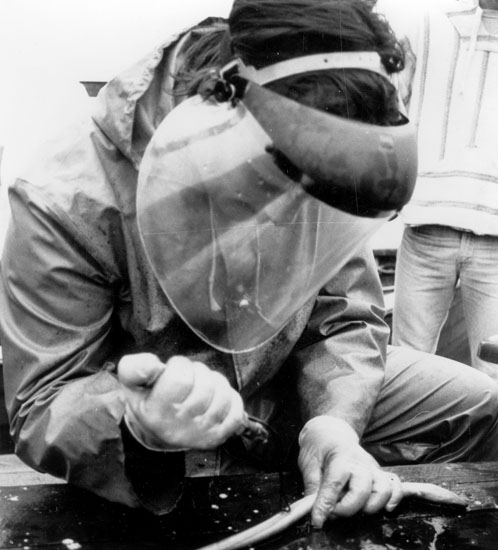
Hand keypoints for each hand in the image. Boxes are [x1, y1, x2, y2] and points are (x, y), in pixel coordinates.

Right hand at [118, 353, 245, 451]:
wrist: (155, 431)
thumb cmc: (147, 399)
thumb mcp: (131, 382)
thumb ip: (135, 368)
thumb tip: (153, 365)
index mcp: (157, 412)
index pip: (180, 378)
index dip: (179, 364)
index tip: (173, 368)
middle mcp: (179, 427)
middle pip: (205, 385)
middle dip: (199, 371)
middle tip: (189, 376)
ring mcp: (200, 433)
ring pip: (223, 396)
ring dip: (216, 382)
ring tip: (202, 385)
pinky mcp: (217, 437)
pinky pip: (236, 413)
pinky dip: (231, 400)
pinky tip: (217, 398)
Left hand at [298, 416, 403, 527]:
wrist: (331, 432)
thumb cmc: (319, 447)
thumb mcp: (308, 462)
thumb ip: (313, 486)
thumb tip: (314, 510)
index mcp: (339, 458)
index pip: (334, 485)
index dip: (325, 506)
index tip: (317, 520)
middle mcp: (360, 462)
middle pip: (362, 491)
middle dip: (347, 508)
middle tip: (333, 511)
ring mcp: (372, 467)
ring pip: (384, 490)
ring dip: (371, 506)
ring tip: (356, 509)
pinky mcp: (379, 473)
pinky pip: (395, 485)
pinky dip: (394, 499)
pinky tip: (385, 509)